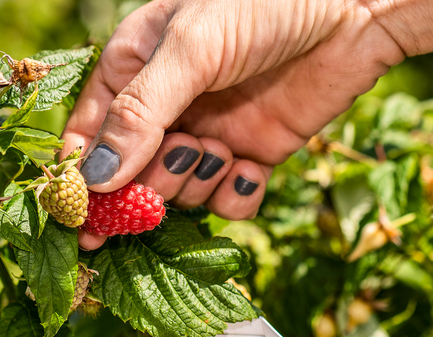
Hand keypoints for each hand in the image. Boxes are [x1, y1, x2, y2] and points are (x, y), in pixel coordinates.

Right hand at [61, 0, 405, 248]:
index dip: (82, 178)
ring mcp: (209, 134)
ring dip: (198, 182)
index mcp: (134, 69)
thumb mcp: (191, 51)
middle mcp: (167, 107)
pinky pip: (226, 201)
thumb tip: (95, 178)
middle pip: (131, 175)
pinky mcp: (252, 156)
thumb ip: (140, 113)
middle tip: (181, 158)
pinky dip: (237, 194)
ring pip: (179, 193)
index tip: (81, 220)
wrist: (351, 11)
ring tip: (223, 150)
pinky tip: (253, 167)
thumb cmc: (262, 7)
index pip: (90, 134)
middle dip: (150, 182)